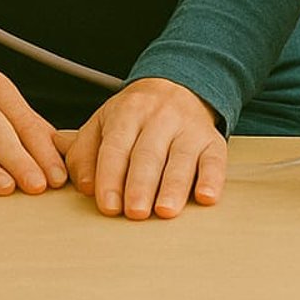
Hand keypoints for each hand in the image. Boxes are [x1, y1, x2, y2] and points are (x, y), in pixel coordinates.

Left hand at [61, 78, 225, 219]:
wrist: (176, 87)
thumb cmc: (133, 118)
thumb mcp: (102, 124)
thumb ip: (85, 154)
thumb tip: (85, 186)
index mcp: (127, 112)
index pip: (116, 146)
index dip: (111, 177)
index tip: (108, 206)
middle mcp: (160, 117)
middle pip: (148, 154)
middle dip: (141, 185)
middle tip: (135, 212)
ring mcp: (189, 128)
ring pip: (182, 158)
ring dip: (173, 186)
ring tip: (164, 211)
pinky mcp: (213, 141)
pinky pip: (215, 160)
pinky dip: (212, 179)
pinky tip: (206, 197)